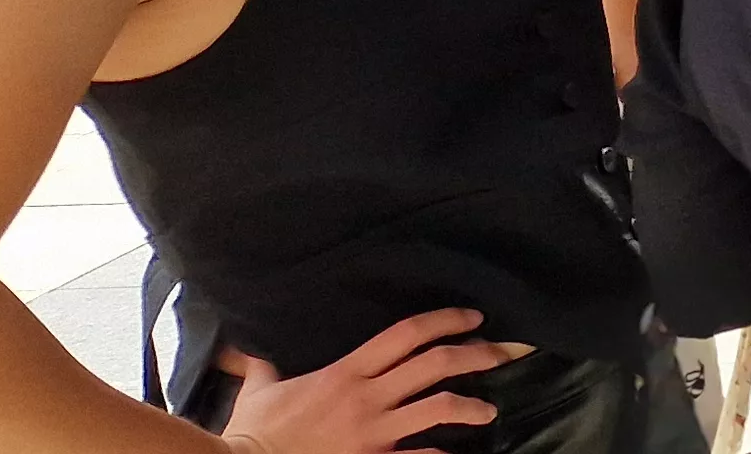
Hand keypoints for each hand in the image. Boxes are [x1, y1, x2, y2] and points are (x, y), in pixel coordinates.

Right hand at [216, 309, 527, 453]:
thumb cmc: (252, 431)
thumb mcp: (260, 387)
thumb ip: (265, 364)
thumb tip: (246, 347)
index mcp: (345, 372)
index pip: (406, 334)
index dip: (445, 320)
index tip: (473, 318)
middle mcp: (366, 397)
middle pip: (435, 364)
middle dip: (476, 355)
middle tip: (504, 352)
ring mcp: (372, 433)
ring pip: (438, 409)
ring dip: (471, 406)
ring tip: (490, 409)